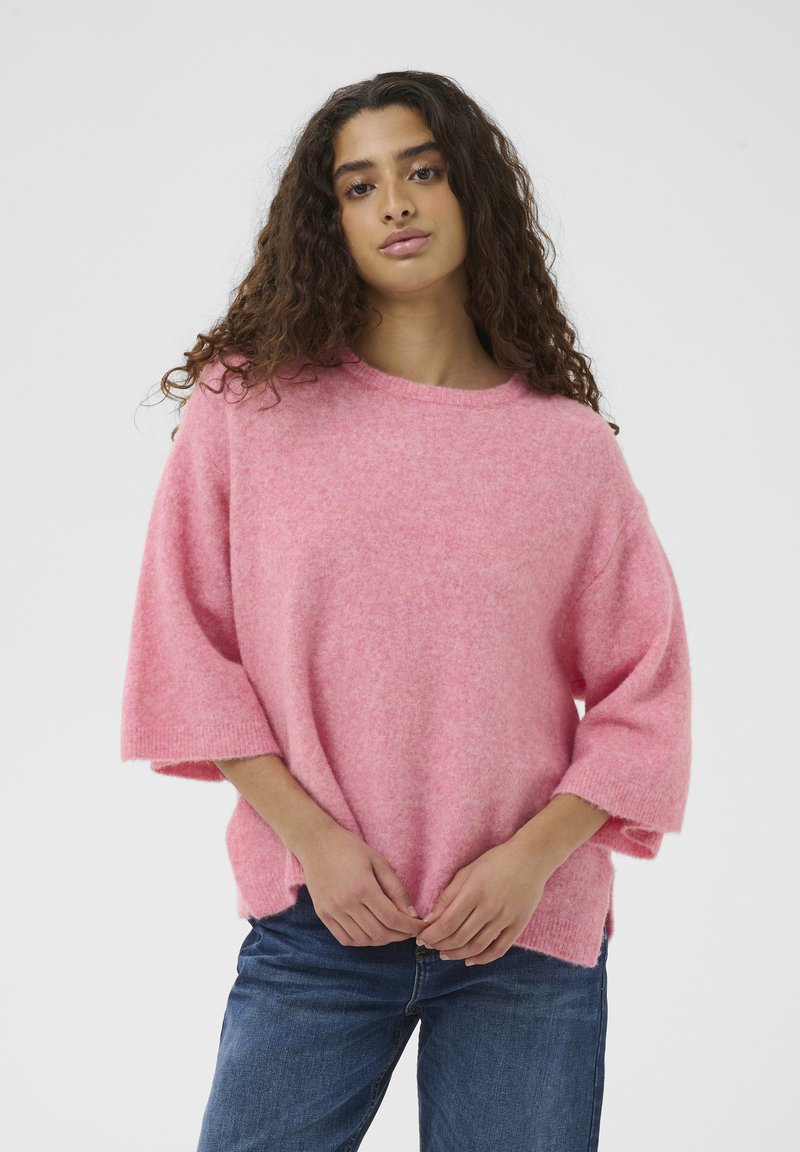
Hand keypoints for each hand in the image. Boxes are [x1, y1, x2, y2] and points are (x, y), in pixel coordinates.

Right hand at [299, 823, 428, 946]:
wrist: (316, 843)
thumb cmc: (350, 848)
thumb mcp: (379, 861)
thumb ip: (396, 889)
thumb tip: (411, 914)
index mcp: (363, 887)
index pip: (392, 918)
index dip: (410, 927)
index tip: (422, 927)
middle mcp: (346, 903)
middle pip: (379, 933)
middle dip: (400, 936)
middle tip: (410, 931)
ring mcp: (332, 911)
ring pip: (363, 940)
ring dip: (382, 940)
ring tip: (393, 932)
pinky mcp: (323, 915)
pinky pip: (345, 939)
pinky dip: (361, 941)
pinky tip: (371, 933)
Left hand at [416, 839, 552, 965]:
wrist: (531, 858)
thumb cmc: (495, 861)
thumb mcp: (467, 871)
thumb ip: (448, 895)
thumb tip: (430, 919)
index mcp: (474, 891)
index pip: (447, 923)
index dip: (431, 935)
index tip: (421, 938)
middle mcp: (490, 907)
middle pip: (459, 938)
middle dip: (440, 945)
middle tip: (431, 946)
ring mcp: (506, 918)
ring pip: (477, 947)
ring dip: (457, 954)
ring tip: (445, 954)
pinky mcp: (518, 925)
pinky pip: (499, 950)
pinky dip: (482, 959)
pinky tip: (470, 960)